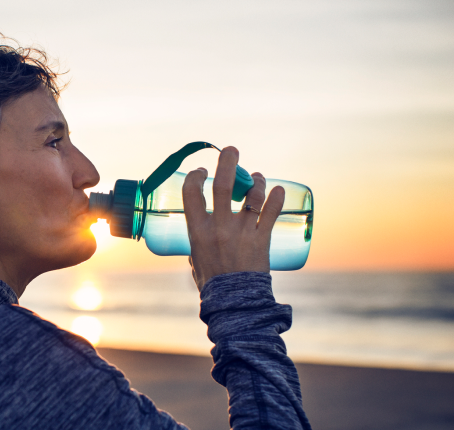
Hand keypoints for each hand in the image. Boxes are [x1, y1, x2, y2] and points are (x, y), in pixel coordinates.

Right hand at [182, 146, 284, 290]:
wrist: (233, 303)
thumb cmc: (211, 283)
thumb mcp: (196, 259)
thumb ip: (198, 243)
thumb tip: (201, 237)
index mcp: (197, 230)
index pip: (191, 192)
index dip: (196, 176)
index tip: (202, 171)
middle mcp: (219, 227)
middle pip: (224, 185)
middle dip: (228, 162)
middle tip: (232, 151)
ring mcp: (242, 232)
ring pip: (252, 196)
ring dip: (256, 181)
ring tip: (258, 177)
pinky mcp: (262, 240)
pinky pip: (271, 213)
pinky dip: (276, 198)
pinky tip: (278, 189)